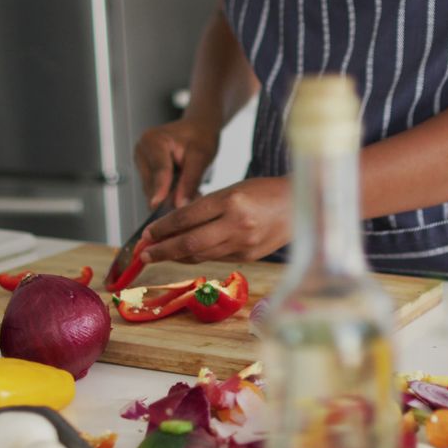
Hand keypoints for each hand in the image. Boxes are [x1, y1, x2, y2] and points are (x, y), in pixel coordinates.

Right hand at [134, 119, 218, 209]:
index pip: (158, 170)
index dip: (160, 189)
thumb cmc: (200, 136)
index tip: (158, 206)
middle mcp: (142, 151)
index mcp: (153, 140)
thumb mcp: (201, 156)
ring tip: (193, 192)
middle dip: (170, 196)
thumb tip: (179, 203)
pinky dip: (169, 194)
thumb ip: (190, 180)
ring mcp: (142, 162)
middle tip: (194, 199)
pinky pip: (155, 190)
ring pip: (152, 190)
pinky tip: (183, 190)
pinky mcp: (145, 172)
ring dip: (170, 196)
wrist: (198, 129)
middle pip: (152, 183)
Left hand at [140, 177, 290, 263]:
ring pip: (201, 254)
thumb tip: (175, 225)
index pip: (186, 217)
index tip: (147, 234)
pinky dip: (199, 256)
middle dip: (163, 250)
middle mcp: (237, 223)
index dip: (162, 228)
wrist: (303, 205)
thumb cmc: (267, 192)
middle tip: (144, 254)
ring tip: (161, 255)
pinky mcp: (250, 256)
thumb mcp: (235, 189)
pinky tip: (188, 255)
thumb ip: (207, 207)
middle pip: (189, 243)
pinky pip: (217, 258)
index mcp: (231, 200)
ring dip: (177, 256)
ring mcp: (245, 243)